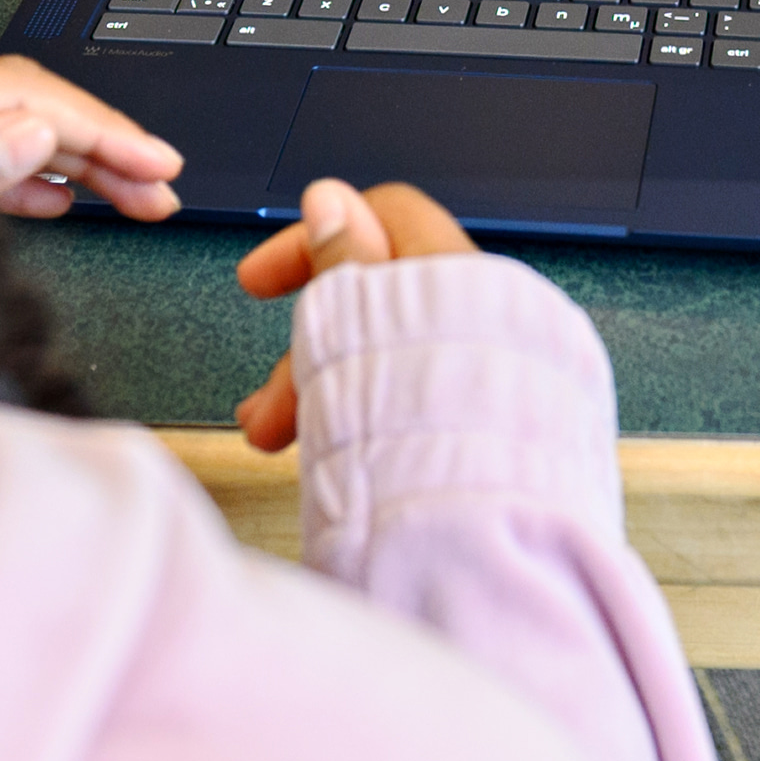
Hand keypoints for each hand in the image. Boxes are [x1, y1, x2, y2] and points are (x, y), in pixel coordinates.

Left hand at [0, 55, 182, 220]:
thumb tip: (38, 132)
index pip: (44, 102)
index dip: (108, 133)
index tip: (159, 166)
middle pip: (43, 114)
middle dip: (111, 150)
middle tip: (164, 194)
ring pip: (22, 140)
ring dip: (83, 169)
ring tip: (136, 203)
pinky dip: (31, 182)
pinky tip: (59, 204)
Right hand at [229, 177, 478, 452]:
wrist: (492, 560)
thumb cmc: (433, 455)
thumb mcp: (363, 343)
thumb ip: (345, 268)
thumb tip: (330, 200)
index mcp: (471, 284)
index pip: (385, 218)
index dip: (310, 243)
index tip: (258, 282)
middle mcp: (497, 325)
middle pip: (382, 301)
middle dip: (308, 347)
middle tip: (263, 410)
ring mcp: (501, 382)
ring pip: (395, 359)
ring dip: (326, 391)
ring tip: (281, 445)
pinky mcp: (497, 433)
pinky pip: (421, 402)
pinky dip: (371, 416)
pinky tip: (333, 452)